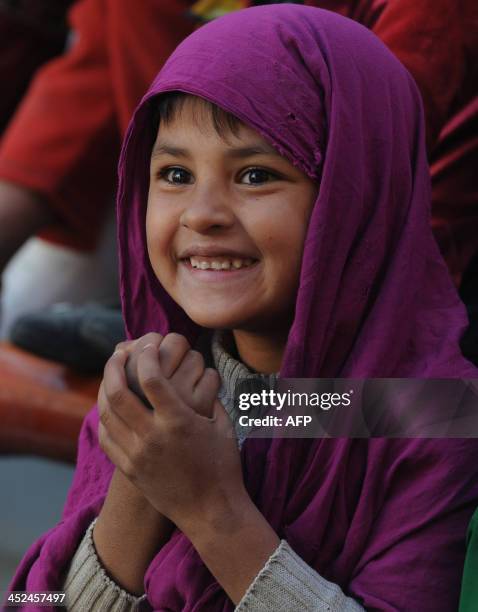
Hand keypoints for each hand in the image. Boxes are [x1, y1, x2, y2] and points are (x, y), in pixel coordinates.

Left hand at [98, 332, 246, 534]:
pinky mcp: (130, 469)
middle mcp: (153, 436)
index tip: (149, 345)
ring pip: (107, 414)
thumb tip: (202, 374)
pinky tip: (110, 407)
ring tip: (111, 375)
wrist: (211, 512)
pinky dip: (104, 417)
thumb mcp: (222, 426)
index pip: (152, 378)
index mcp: (179, 422)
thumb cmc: (223, 467)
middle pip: (119, 392)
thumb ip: (209, 397)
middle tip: (119, 353)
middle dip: (114, 366)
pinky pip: (107, 438)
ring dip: (105, 388)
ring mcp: (138, 454)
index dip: (146, 355)